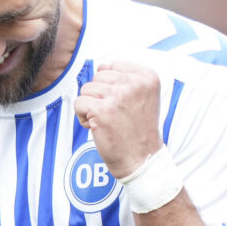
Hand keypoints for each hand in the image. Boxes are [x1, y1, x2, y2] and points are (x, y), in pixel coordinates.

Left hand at [73, 61, 162, 179]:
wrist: (142, 159)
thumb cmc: (138, 129)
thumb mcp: (142, 97)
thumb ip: (124, 78)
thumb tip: (100, 65)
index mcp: (148, 77)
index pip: (114, 65)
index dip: (112, 86)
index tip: (124, 105)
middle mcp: (135, 83)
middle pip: (98, 76)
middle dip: (100, 96)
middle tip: (115, 116)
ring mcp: (118, 96)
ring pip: (86, 89)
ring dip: (91, 107)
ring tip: (107, 122)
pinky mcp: (101, 110)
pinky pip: (78, 103)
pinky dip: (82, 117)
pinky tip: (97, 127)